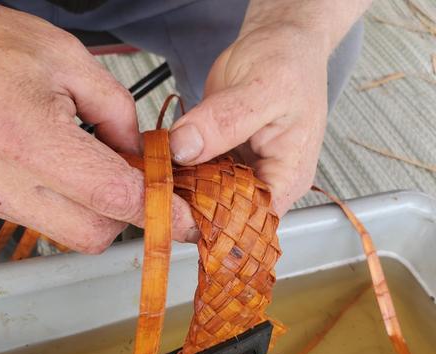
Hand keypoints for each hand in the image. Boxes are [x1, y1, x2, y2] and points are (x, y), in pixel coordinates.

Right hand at [0, 1, 195, 251]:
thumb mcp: (72, 62)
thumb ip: (121, 116)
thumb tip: (143, 158)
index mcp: (30, 138)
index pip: (113, 196)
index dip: (160, 211)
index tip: (185, 220)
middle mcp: (8, 182)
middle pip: (98, 232)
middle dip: (129, 213)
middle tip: (139, 181)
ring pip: (77, 236)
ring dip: (104, 213)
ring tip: (102, 170)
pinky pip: (54, 224)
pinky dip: (78, 209)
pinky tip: (76, 176)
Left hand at [170, 24, 328, 216]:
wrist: (278, 41)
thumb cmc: (288, 62)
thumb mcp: (262, 88)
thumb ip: (224, 121)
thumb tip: (184, 148)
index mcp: (288, 177)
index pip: (251, 220)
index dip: (216, 222)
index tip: (181, 211)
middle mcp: (265, 181)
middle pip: (226, 213)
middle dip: (192, 207)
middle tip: (159, 193)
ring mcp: (241, 171)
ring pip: (207, 196)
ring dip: (181, 189)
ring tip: (156, 179)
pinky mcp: (222, 158)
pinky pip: (197, 173)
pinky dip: (179, 169)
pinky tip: (161, 163)